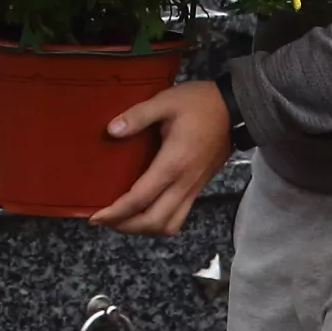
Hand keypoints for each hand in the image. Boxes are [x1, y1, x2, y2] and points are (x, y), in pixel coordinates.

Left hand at [88, 78, 233, 237]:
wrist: (235, 109)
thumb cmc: (200, 103)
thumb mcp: (166, 101)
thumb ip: (137, 116)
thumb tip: (111, 131)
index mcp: (173, 164)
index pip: (140, 199)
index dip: (116, 212)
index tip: (96, 217)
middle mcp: (184, 183)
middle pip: (154, 221)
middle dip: (126, 227)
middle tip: (105, 220)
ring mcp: (193, 188)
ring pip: (169, 225)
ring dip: (144, 229)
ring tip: (123, 220)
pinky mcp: (198, 188)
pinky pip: (179, 217)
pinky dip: (159, 222)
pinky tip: (146, 210)